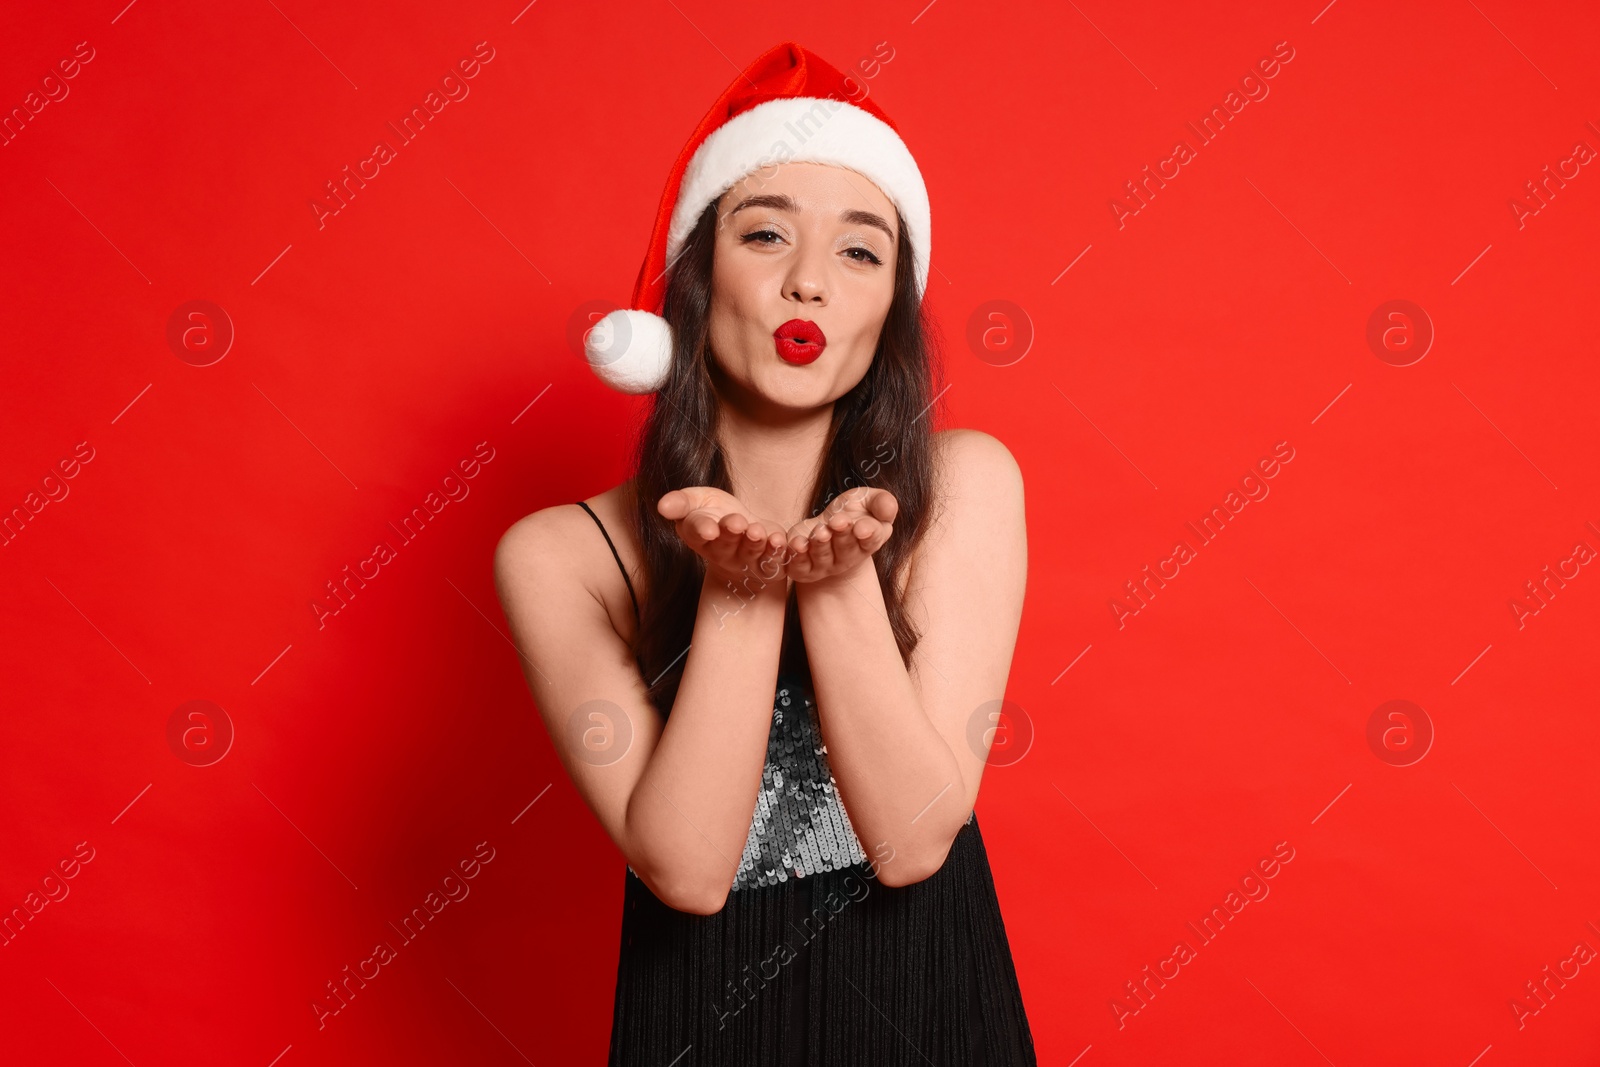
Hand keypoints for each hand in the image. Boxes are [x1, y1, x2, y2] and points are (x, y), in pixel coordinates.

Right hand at [657, 487, 789, 587]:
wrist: (743, 534)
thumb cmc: (715, 513)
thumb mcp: (696, 501)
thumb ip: (681, 503)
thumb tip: (662, 505)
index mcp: (698, 535)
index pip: (696, 532)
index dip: (702, 530)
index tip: (708, 528)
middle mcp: (720, 552)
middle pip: (725, 544)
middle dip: (731, 534)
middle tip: (736, 523)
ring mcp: (745, 560)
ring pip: (750, 552)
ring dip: (754, 542)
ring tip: (757, 531)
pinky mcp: (768, 563)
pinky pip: (774, 558)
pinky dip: (777, 550)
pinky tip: (779, 540)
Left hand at [783, 487, 896, 583]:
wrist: (827, 526)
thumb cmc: (852, 511)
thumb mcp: (869, 500)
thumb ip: (882, 502)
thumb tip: (889, 507)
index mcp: (869, 540)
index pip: (872, 539)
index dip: (867, 533)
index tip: (862, 527)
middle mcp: (849, 557)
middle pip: (846, 548)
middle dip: (841, 535)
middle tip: (837, 522)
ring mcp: (826, 565)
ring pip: (822, 556)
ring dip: (820, 544)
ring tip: (819, 531)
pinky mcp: (804, 568)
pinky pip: (799, 565)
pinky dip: (797, 555)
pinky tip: (796, 543)